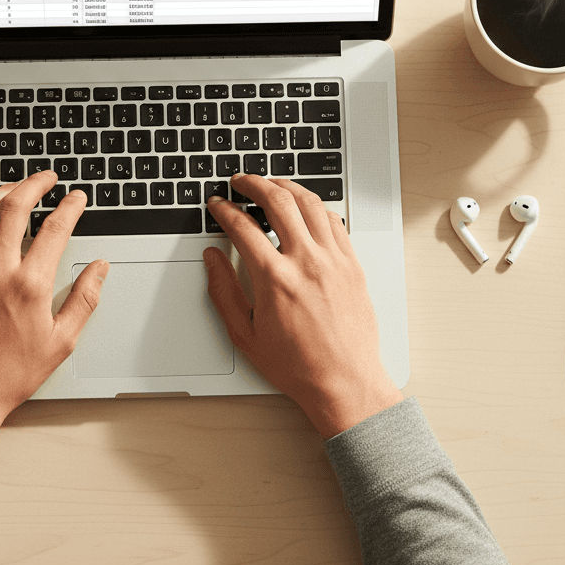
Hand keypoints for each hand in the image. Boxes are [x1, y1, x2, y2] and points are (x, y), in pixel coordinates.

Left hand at [0, 171, 107, 461]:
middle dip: (35, 184)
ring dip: (2, 192)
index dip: (70, 207)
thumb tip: (98, 269)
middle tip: (48, 177)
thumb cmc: (8, 376)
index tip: (77, 198)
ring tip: (17, 186)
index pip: (55, 229)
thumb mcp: (61, 342)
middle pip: (15, 207)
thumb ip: (83, 299)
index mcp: (29, 285)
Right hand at [203, 175, 401, 438]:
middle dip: (254, 183)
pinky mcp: (352, 264)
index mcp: (275, 279)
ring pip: (309, 203)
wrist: (345, 383)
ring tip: (272, 184)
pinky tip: (305, 206)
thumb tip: (212, 259)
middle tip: (241, 181)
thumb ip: (223, 291)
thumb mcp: (245, 335)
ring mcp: (333, 260)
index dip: (224, 210)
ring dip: (286, 186)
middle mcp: (306, 262)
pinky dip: (316, 206)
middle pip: (278, 201)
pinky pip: (334, 220)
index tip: (218, 205)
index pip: (243, 227)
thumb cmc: (298, 366)